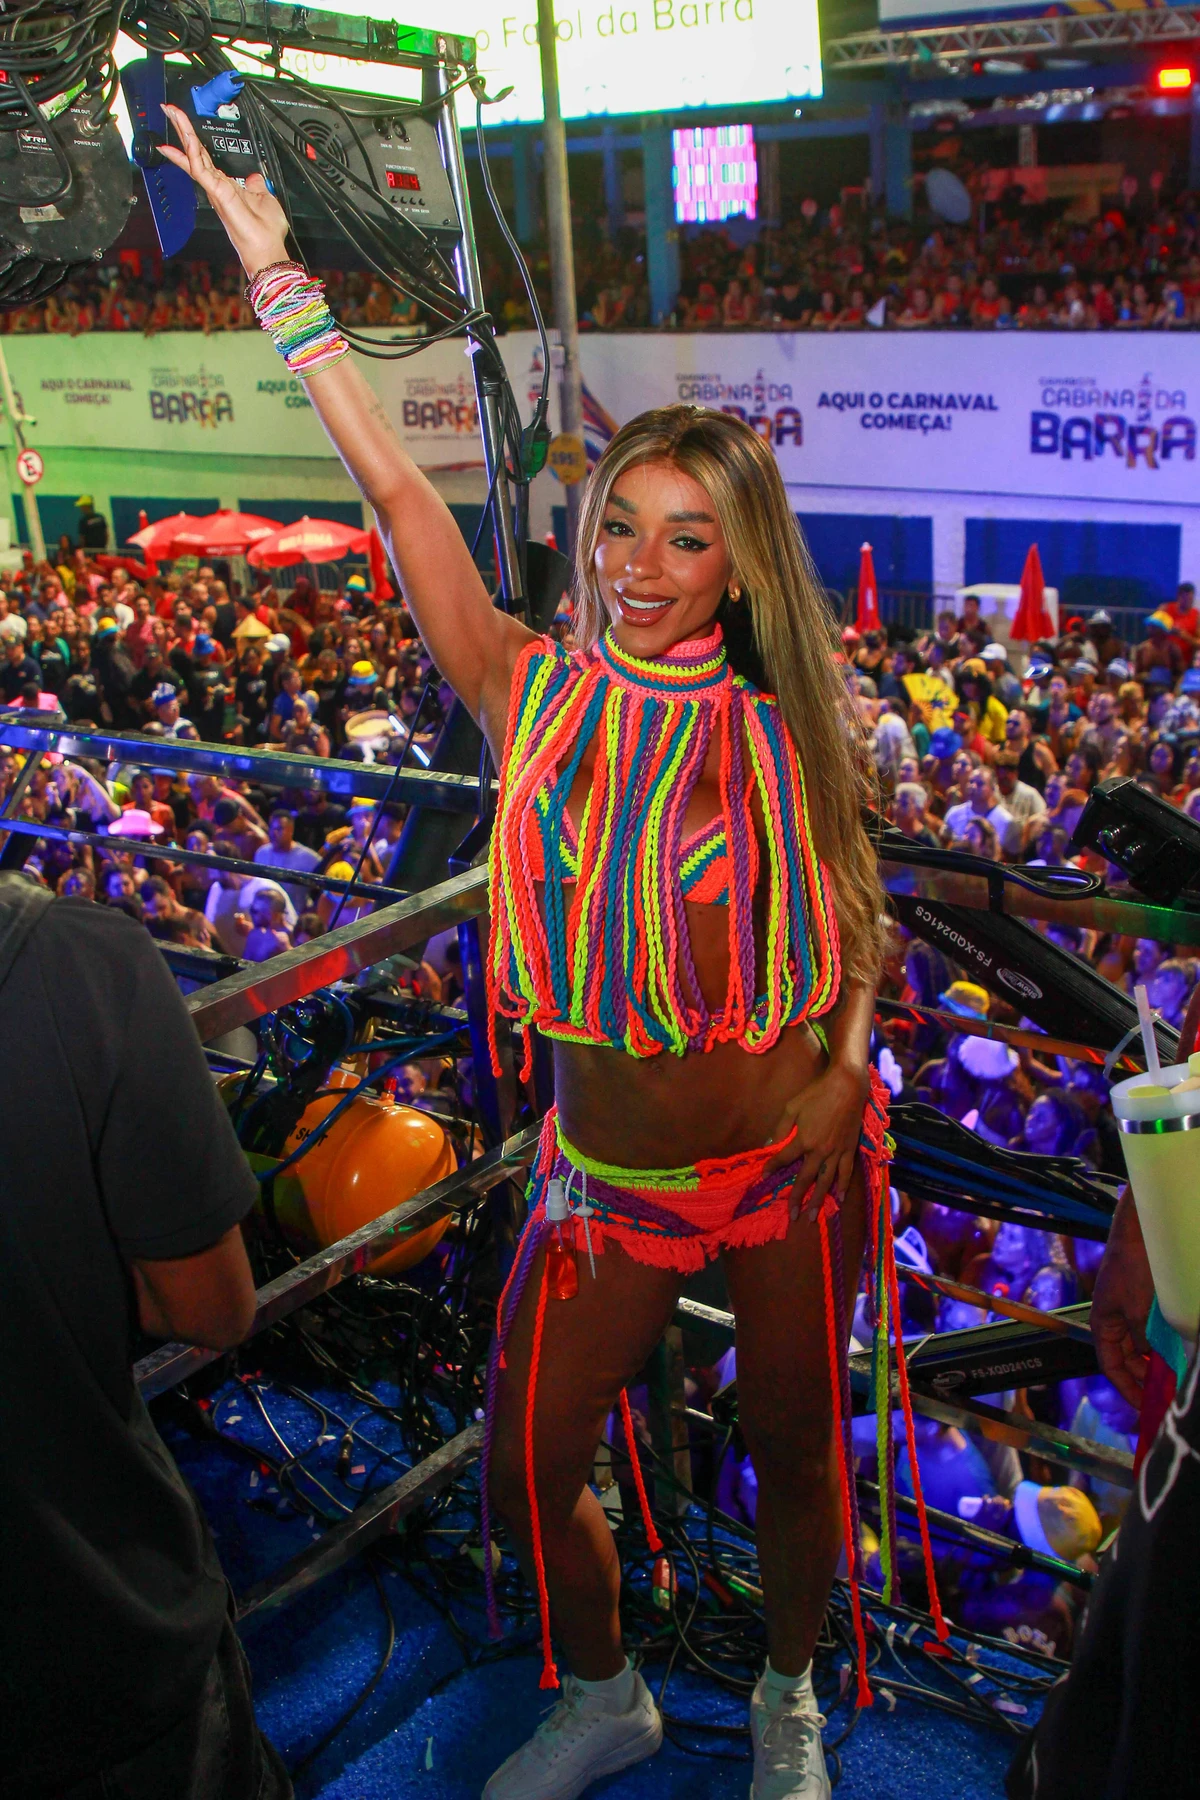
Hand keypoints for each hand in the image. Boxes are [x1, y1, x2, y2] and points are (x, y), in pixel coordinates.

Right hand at [159, 105, 289, 278]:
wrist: (267, 248)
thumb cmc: (265, 231)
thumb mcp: (265, 198)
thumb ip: (257, 184)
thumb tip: (254, 177)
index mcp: (225, 186)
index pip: (204, 158)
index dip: (193, 140)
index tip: (182, 123)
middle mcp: (216, 186)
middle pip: (194, 152)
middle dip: (181, 129)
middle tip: (168, 110)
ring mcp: (215, 189)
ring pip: (194, 155)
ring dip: (183, 132)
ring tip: (172, 113)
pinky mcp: (217, 192)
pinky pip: (200, 167)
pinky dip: (192, 151)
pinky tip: (186, 136)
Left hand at [765, 1062, 869, 1220]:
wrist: (847, 1086)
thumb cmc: (817, 1093)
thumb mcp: (792, 1106)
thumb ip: (780, 1128)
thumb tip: (769, 1145)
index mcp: (803, 1140)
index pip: (783, 1159)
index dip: (772, 1168)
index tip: (763, 1177)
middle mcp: (819, 1151)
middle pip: (805, 1178)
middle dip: (797, 1198)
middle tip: (792, 1216)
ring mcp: (836, 1152)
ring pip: (826, 1181)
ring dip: (818, 1200)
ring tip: (812, 1217)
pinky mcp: (849, 1149)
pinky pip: (846, 1172)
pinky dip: (843, 1186)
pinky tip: (838, 1199)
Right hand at [1090, 1186, 1153, 1408]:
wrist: (1143, 1232)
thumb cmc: (1131, 1265)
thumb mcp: (1137, 1310)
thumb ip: (1145, 1341)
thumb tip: (1158, 1366)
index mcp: (1104, 1325)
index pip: (1111, 1367)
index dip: (1127, 1390)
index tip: (1145, 1407)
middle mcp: (1117, 1322)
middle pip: (1130, 1361)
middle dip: (1147, 1380)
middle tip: (1167, 1396)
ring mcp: (1133, 1313)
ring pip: (1145, 1349)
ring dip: (1159, 1364)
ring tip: (1175, 1377)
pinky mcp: (1148, 1305)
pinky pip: (1156, 1334)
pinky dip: (1166, 1347)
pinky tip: (1179, 1353)